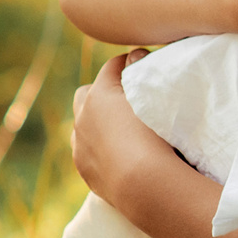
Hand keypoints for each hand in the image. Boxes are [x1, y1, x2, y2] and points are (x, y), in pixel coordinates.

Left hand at [70, 52, 160, 200]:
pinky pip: (84, 150)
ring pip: (80, 124)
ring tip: (117, 128)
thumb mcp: (155, 98)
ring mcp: (80, 144)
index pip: (113, 67)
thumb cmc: (157, 137)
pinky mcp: (83, 168)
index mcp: (100, 94)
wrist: (145, 185)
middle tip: (124, 99)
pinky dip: (95, 147)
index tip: (142, 66)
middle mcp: (83, 116)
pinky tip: (113, 153)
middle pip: (86, 93)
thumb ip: (143, 71)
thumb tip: (135, 53)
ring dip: (94, 121)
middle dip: (101, 91)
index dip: (129, 63)